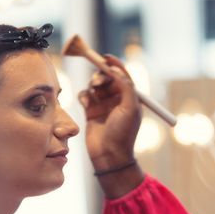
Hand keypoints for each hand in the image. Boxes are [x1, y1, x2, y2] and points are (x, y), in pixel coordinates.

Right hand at [78, 55, 144, 196]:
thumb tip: (117, 70)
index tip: (106, 58)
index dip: (115, 65)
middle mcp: (117, 99)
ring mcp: (103, 105)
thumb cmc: (123, 134)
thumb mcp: (130, 108)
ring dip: (92, 85)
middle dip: (101, 75)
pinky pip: (85, 96)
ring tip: (93, 93)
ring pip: (94, 85)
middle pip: (107, 77)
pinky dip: (84, 95)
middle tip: (98, 81)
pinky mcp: (90, 112)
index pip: (123, 75)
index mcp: (130, 97)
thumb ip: (126, 87)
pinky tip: (85, 103)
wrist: (109, 156)